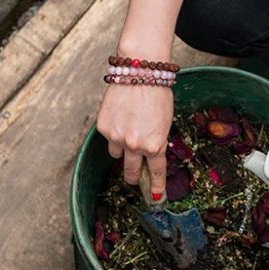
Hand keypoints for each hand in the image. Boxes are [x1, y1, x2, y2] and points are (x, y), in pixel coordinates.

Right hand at [95, 83, 173, 198]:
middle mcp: (135, 145)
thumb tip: (151, 154)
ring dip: (122, 149)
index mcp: (155, 145)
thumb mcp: (165, 122)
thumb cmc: (157, 93)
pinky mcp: (103, 127)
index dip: (155, 187)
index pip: (155, 172)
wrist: (140, 72)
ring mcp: (117, 137)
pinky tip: (120, 116)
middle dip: (133, 177)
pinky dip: (113, 132)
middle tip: (133, 178)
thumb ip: (157, 140)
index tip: (155, 197)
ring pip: (117, 155)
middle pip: (130, 172)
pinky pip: (108, 138)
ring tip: (128, 129)